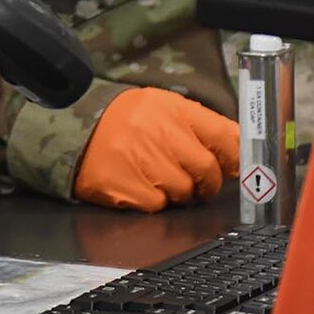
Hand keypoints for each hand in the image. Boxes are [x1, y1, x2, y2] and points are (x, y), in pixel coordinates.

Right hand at [72, 87, 238, 211]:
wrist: (73, 127)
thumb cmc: (126, 120)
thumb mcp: (161, 109)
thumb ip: (199, 127)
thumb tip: (240, 152)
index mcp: (171, 108)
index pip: (223, 136)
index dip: (237, 158)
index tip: (240, 169)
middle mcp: (156, 132)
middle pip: (206, 170)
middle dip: (207, 183)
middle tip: (198, 183)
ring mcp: (139, 160)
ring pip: (184, 192)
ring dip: (179, 192)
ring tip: (161, 179)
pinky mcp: (123, 186)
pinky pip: (158, 205)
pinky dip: (155, 201)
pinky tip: (141, 185)